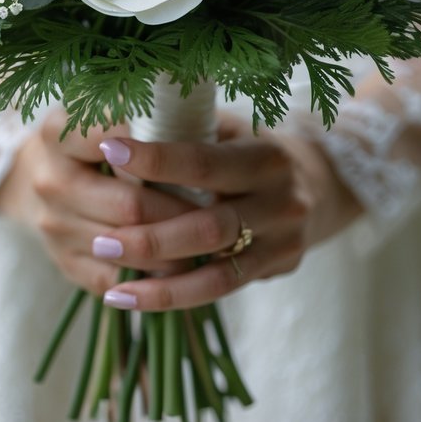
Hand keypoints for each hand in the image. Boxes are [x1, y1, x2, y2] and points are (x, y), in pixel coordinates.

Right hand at [0, 107, 196, 294]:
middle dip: (181, 210)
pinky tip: (186, 266)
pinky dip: (154, 278)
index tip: (200, 153)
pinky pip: (119, 278)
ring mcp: (54, 226)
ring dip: (175, 248)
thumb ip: (145, 112)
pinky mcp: (66, 264)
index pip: (112, 140)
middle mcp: (48, 180)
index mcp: (57, 132)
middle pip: (129, 204)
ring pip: (129, 247)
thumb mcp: (117, 109)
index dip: (158, 150)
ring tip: (215, 242)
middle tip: (222, 209)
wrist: (52, 173)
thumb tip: (189, 120)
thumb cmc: (102, 133)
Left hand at [93, 113, 362, 311]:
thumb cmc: (250, 144)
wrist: (318, 180)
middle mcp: (282, 201)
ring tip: (112, 286)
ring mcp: (284, 241)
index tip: (110, 150)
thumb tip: (119, 125)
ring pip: (217, 272)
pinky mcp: (278, 269)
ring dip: (159, 282)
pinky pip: (221, 289)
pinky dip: (174, 296)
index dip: (156, 158)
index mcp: (266, 156)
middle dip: (152, 235)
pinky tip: (130, 296)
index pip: (203, 161)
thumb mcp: (229, 126)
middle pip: (210, 226)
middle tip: (101, 240)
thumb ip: (187, 130)